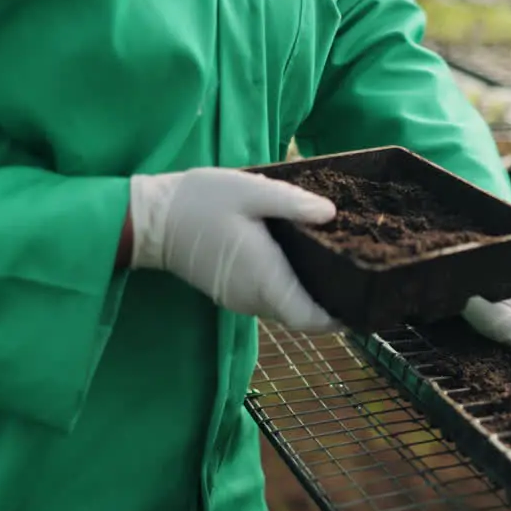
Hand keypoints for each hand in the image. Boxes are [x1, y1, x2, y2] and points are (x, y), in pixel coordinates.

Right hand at [128, 168, 340, 332]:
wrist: (148, 219)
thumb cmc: (199, 202)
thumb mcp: (250, 191)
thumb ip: (292, 203)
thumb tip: (331, 214)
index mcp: (265, 278)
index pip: (309, 319)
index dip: (339, 319)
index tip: (363, 305)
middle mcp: (254, 298)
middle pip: (301, 316)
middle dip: (331, 305)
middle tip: (359, 280)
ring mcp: (239, 299)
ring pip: (285, 309)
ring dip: (309, 298)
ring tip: (337, 269)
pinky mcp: (229, 293)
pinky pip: (269, 300)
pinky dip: (290, 291)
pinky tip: (302, 264)